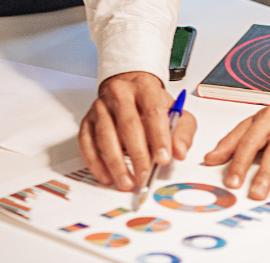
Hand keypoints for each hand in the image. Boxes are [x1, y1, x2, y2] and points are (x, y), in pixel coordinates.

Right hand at [79, 71, 197, 190]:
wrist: (129, 89)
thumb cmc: (152, 105)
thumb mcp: (176, 113)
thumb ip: (182, 132)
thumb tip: (180, 151)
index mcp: (145, 88)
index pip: (153, 111)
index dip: (158, 137)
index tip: (163, 159)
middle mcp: (120, 94)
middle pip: (127, 124)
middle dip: (137, 155)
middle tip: (144, 177)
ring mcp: (100, 107)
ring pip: (105, 134)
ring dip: (115, 163)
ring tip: (126, 182)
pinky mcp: (87, 121)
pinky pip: (87, 142)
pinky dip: (95, 162)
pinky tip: (106, 176)